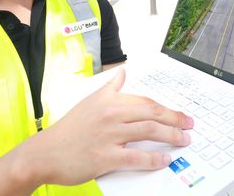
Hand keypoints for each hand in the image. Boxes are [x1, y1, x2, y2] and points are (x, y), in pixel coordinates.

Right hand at [25, 68, 193, 185]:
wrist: (45, 152)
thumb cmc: (69, 129)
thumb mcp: (90, 100)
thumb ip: (110, 87)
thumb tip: (123, 73)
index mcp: (109, 100)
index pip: (146, 101)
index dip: (167, 108)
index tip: (180, 114)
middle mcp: (111, 114)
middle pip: (152, 113)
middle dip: (175, 119)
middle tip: (189, 125)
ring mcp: (109, 136)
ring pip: (148, 131)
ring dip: (171, 136)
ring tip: (183, 140)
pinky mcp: (105, 157)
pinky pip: (136, 157)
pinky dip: (154, 158)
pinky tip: (165, 159)